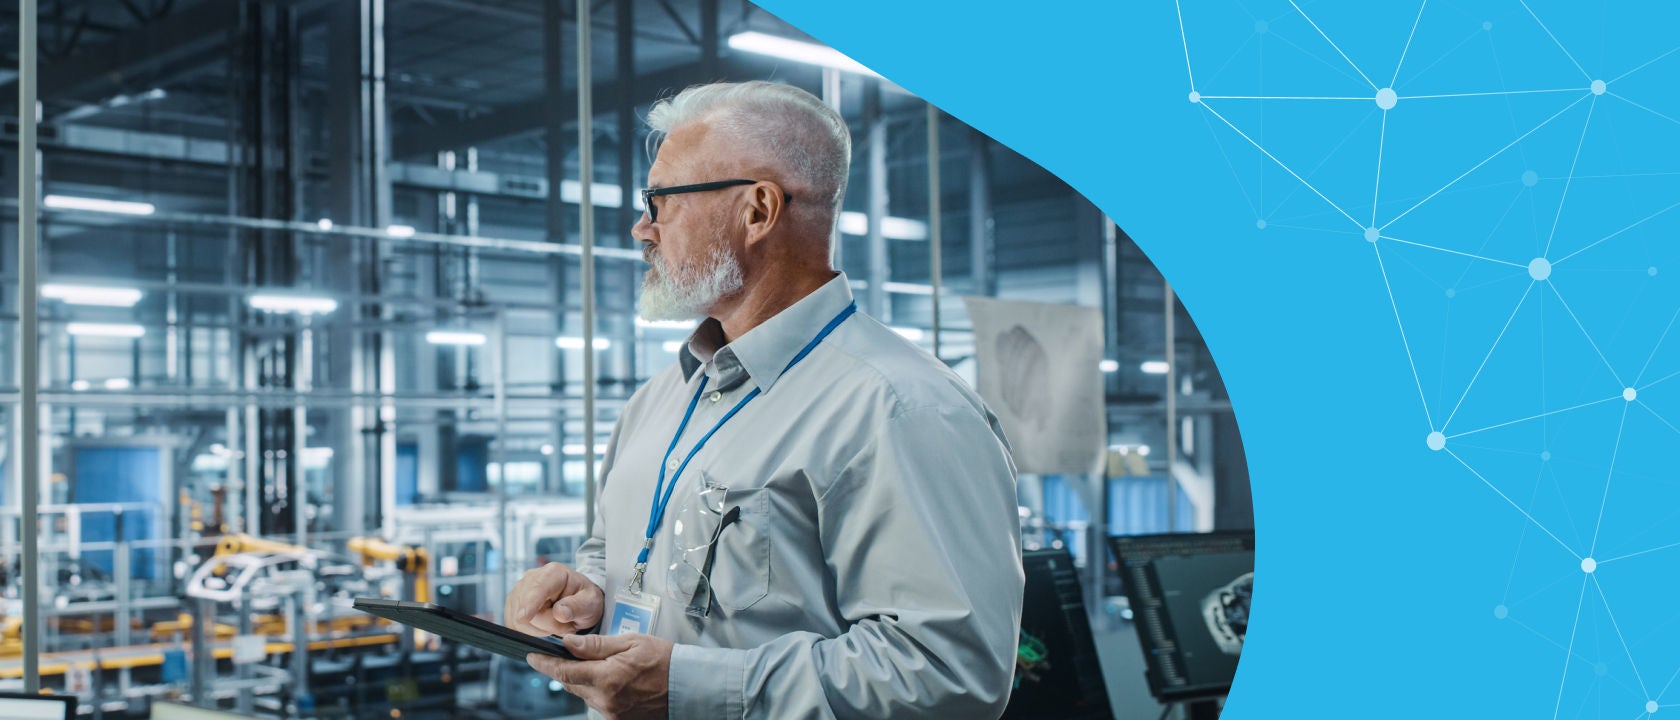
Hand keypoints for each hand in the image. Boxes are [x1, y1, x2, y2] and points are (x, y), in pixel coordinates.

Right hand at [504, 562, 604, 636]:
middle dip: (547, 625)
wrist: (578, 601)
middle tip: (568, 626)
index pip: (538, 588)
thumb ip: (577, 607)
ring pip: (519, 620)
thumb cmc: (585, 600)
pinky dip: (530, 632)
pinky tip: (545, 626)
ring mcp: (519, 591)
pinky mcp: (512, 604)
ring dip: (540, 630)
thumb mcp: (591, 603)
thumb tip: (559, 613)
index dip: (530, 603)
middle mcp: (531, 578)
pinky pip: (514, 625)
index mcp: (554, 573)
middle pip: (528, 609)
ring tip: (558, 624)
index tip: (523, 618)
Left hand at [527, 633, 673, 719]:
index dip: (544, 663)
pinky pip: (598, 703)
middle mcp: (605, 700)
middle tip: (561, 655)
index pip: (564, 671)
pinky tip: (609, 679)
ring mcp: (612, 713)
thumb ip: (597, 645)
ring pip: (584, 694)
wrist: (688, 686)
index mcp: (607, 678)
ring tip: (596, 665)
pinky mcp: (619, 719)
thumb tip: (568, 643)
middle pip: (572, 684)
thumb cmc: (663, 660)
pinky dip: (597, 690)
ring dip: (582, 679)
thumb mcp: (631, 642)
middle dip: (564, 669)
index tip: (531, 656)